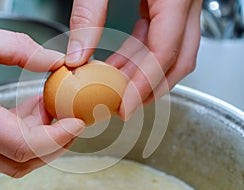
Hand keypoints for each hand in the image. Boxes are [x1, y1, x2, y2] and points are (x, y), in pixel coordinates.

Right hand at [0, 16, 84, 177]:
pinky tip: (31, 109)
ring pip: (10, 158)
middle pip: (21, 160)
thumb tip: (53, 61)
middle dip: (54, 143)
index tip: (77, 123)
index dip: (58, 138)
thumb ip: (18, 49)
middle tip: (71, 119)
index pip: (24, 145)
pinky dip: (22, 133)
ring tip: (50, 106)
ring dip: (39, 138)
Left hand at [66, 0, 201, 119]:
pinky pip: (161, 36)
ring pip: (172, 51)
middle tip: (127, 106)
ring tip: (117, 88)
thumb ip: (88, 14)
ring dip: (144, 72)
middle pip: (178, 60)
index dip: (144, 85)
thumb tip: (77, 56)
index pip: (164, 53)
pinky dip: (141, 54)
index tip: (125, 107)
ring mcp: (181, 4)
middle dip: (153, 88)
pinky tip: (122, 64)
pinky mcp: (169, 3)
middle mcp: (186, 3)